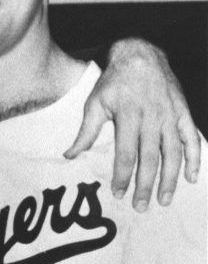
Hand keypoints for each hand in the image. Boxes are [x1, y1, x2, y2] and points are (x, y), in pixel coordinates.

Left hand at [64, 39, 199, 210]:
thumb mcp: (95, 104)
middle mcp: (152, 119)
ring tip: (164, 200)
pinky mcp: (183, 113)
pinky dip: (195, 159)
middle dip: (145, 185)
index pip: (126, 154)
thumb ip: (86, 132)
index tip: (118, 194)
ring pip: (173, 154)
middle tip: (140, 206)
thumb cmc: (113, 83)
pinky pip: (192, 139)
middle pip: (150, 159)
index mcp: (129, 117)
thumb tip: (69, 156)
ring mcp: (171, 117)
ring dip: (170, 179)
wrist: (141, 56)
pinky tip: (192, 178)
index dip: (122, 176)